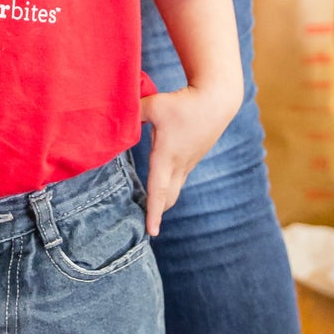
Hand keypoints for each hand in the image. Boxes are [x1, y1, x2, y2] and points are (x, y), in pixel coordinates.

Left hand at [140, 84, 236, 236]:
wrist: (216, 100)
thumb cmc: (184, 103)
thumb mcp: (154, 105)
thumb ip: (134, 113)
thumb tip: (117, 118)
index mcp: (166, 157)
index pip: (158, 192)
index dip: (154, 213)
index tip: (151, 232)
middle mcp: (179, 164)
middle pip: (168, 197)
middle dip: (158, 210)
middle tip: (147, 223)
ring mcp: (189, 161)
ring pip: (175, 187)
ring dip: (164, 198)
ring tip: (151, 204)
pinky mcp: (193, 155)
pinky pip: (180, 176)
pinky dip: (171, 183)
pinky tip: (163, 176)